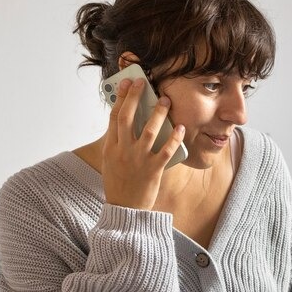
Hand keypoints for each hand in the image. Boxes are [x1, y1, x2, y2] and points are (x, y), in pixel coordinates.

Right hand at [101, 77, 185, 209]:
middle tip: (142, 82)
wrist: (124, 209)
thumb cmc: (119, 183)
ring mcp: (139, 160)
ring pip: (149, 131)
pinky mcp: (153, 170)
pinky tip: (181, 128)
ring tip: (166, 100)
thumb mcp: (111, 161)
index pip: (115, 117)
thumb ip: (117, 142)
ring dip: (158, 113)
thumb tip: (126, 122)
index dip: (121, 98)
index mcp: (111, 147)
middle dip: (135, 97)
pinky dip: (174, 138)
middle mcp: (123, 151)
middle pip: (128, 117)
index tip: (126, 83)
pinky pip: (166, 150)